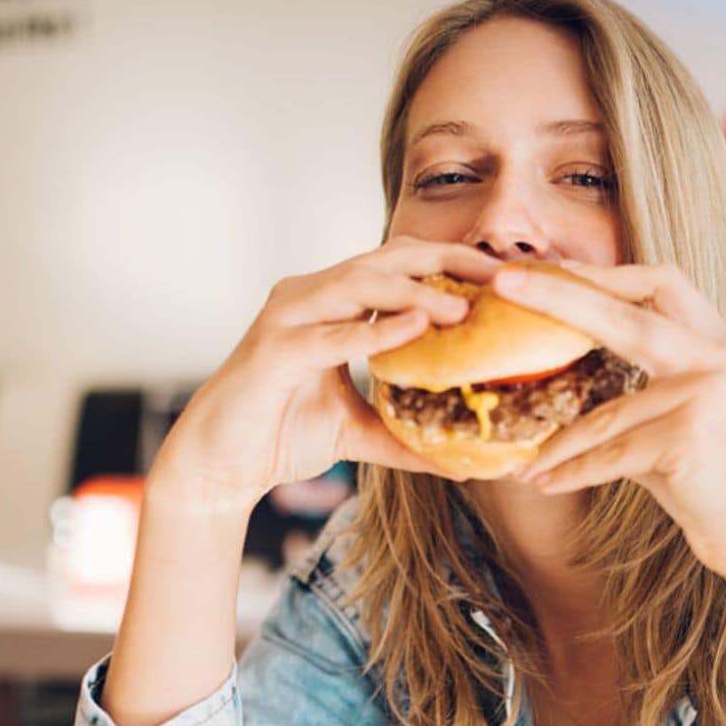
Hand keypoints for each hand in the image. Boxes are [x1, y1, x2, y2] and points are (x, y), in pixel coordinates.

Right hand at [151, 237, 501, 515]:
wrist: (219, 466)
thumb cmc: (281, 435)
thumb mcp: (359, 433)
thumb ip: (407, 436)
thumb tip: (465, 463)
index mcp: (332, 304)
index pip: (401, 266)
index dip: (453, 264)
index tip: (505, 278)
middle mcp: (310, 296)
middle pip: (387, 259)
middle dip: (447, 261)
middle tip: (501, 275)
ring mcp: (288, 317)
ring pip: (358, 285)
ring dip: (415, 292)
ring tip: (463, 308)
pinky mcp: (273, 350)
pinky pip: (330, 334)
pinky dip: (373, 330)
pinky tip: (414, 330)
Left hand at [495, 262, 725, 585]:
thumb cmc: (725, 487)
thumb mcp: (690, 422)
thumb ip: (642, 393)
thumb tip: (568, 383)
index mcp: (721, 346)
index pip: (661, 284)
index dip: (603, 273)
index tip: (551, 269)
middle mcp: (718, 360)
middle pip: (624, 313)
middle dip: (559, 294)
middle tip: (503, 282)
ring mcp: (706, 395)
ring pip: (605, 412)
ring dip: (557, 443)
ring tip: (523, 462)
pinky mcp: (688, 437)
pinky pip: (610, 455)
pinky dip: (573, 473)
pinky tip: (544, 483)